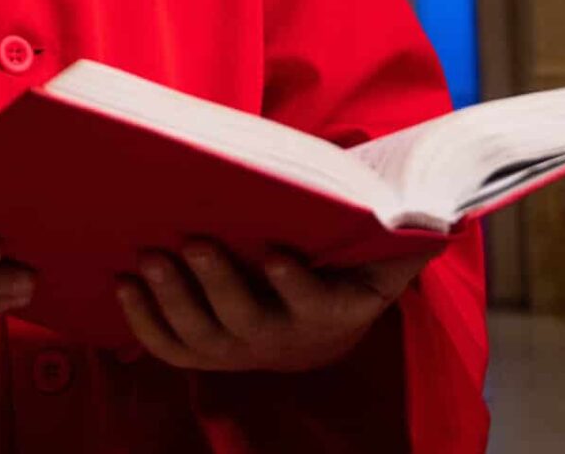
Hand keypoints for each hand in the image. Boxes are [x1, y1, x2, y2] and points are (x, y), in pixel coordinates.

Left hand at [114, 239, 426, 371]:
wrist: (318, 325)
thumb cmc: (344, 268)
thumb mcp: (381, 256)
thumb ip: (405, 237)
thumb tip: (442, 212)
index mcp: (329, 315)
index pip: (315, 305)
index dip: (296, 284)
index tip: (276, 254)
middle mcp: (281, 342)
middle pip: (245, 322)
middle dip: (217, 283)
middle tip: (192, 242)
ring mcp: (237, 351)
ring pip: (201, 337)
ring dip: (171, 299)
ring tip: (148, 257)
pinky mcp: (202, 352)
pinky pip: (169, 347)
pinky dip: (142, 320)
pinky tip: (122, 282)